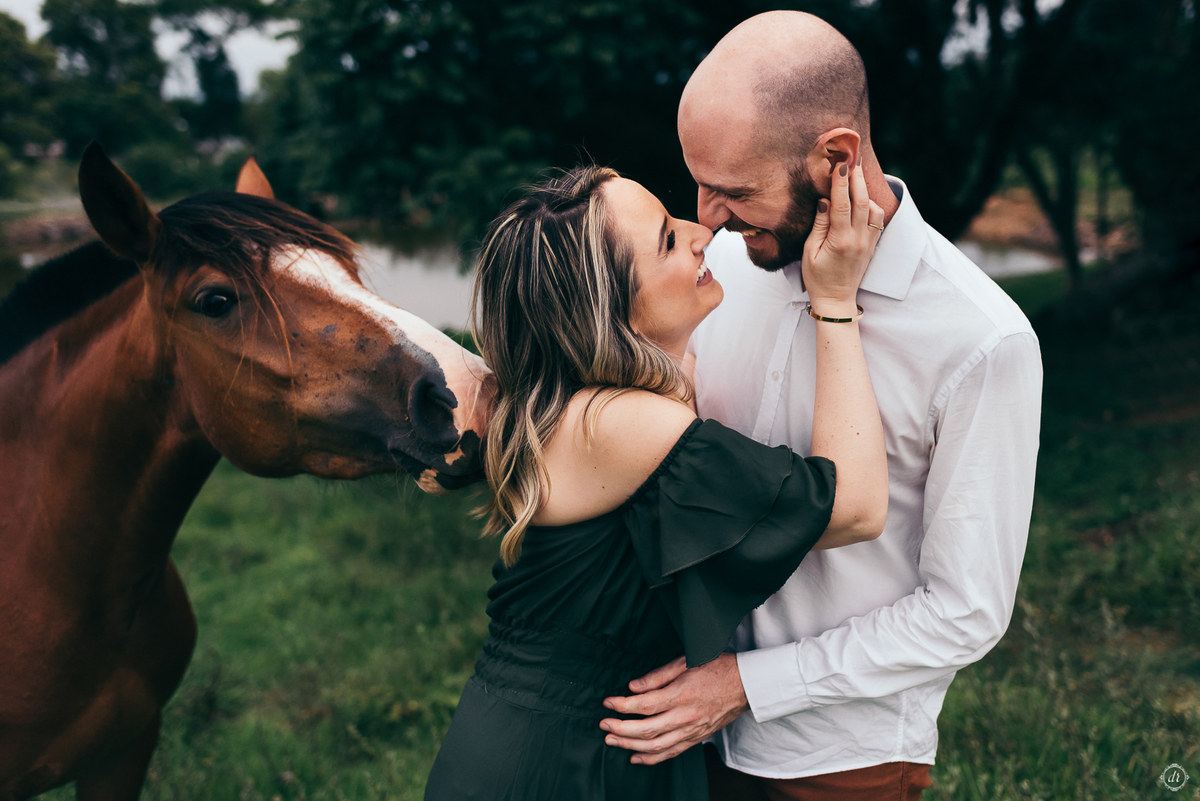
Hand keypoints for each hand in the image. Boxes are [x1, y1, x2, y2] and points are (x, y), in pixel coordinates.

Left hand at [599, 653, 747, 764]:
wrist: (747, 684)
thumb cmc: (718, 667)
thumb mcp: (686, 661)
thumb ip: (658, 675)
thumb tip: (634, 686)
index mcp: (680, 695)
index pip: (643, 705)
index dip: (622, 706)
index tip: (607, 703)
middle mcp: (685, 717)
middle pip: (645, 729)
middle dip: (620, 729)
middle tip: (603, 725)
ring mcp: (691, 731)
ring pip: (655, 746)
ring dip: (630, 746)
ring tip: (612, 741)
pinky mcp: (697, 738)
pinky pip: (671, 753)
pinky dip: (652, 758)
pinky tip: (636, 757)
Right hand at [802, 156, 883, 314]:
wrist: (836, 299)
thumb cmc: (817, 277)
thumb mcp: (809, 252)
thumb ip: (819, 225)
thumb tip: (825, 200)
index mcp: (840, 241)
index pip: (842, 204)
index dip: (841, 182)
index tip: (841, 164)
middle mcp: (858, 239)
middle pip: (862, 201)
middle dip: (857, 178)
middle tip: (852, 159)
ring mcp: (869, 242)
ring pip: (874, 208)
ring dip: (865, 190)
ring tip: (856, 177)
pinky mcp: (873, 244)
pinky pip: (877, 219)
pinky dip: (871, 204)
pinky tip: (862, 198)